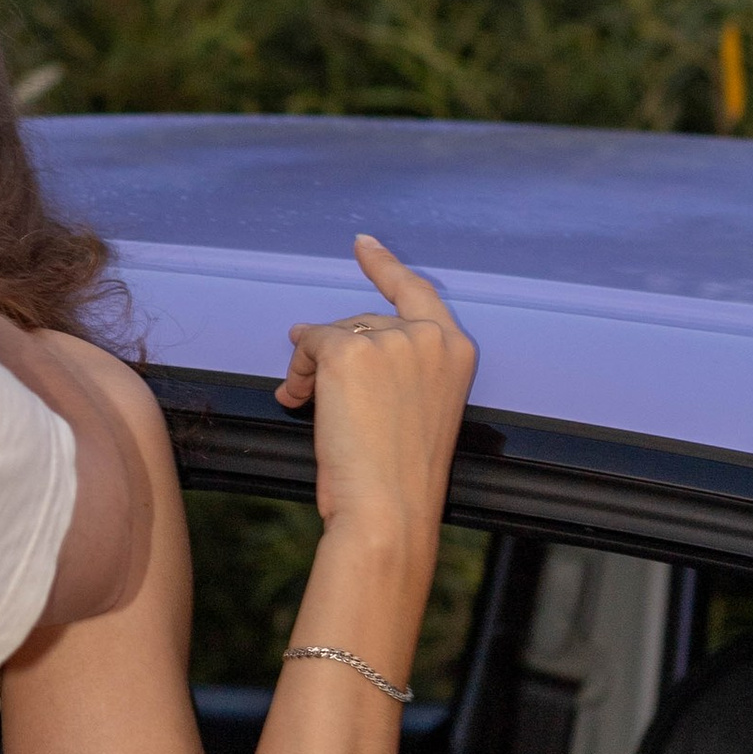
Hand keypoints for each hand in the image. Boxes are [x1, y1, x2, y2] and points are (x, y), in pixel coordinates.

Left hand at [276, 234, 476, 536]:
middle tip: (308, 392)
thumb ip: (389, 366)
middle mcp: (430, 337)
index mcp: (456, 351)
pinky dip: (296, 369)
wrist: (388, 509)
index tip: (363, 244)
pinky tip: (296, 398)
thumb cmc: (397, 474)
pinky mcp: (351, 350)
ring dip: (310, 366)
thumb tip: (313, 335)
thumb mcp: (412, 408)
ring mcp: (392, 340)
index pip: (417, 292)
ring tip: (302, 401)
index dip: (385, 266)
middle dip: (330, 354)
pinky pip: (308, 343)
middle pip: (362, 320)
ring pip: (331, 333)